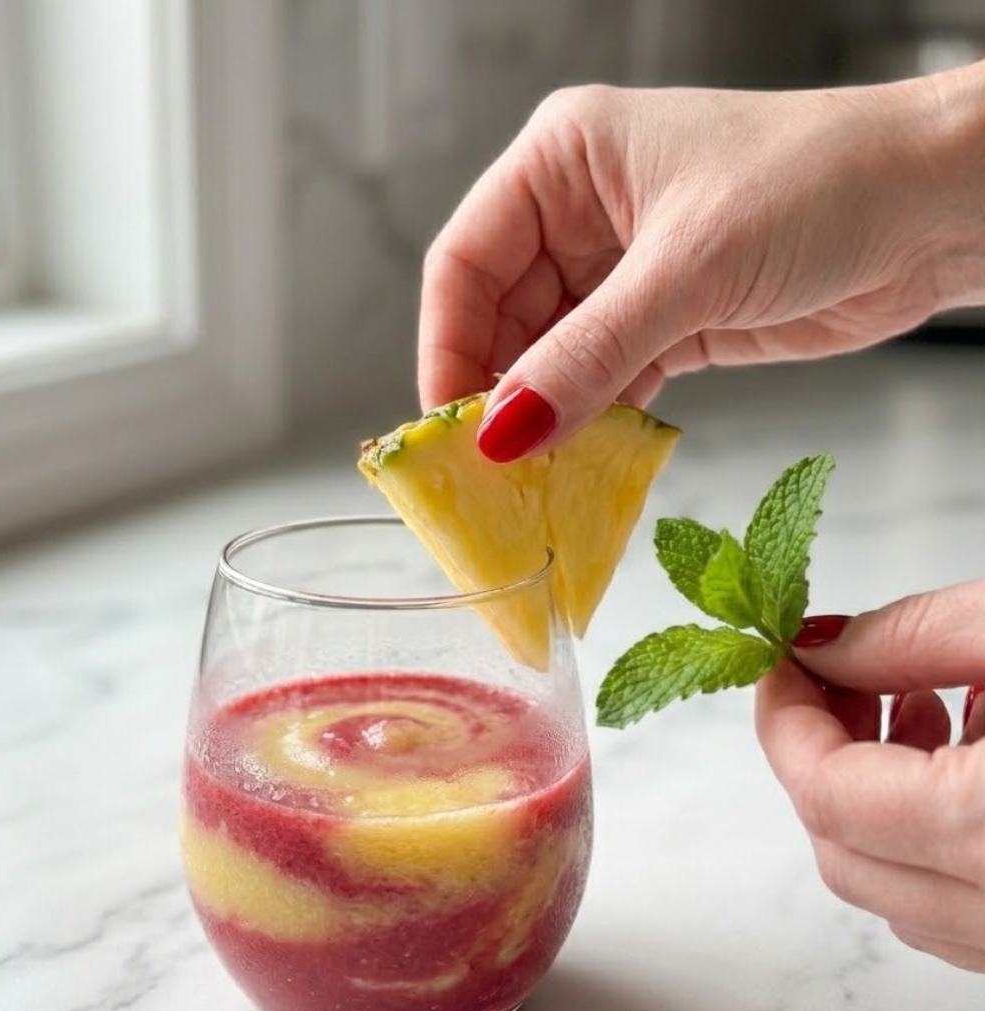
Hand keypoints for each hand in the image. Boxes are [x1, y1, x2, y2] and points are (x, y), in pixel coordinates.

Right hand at [419, 66, 984, 460]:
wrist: (940, 206)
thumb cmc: (824, 182)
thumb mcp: (687, 268)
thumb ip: (588, 355)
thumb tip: (503, 432)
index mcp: (566, 160)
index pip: (466, 259)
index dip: (446, 344)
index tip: (449, 424)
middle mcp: (581, 213)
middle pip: (498, 317)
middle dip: (493, 393)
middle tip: (485, 471)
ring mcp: (622, 272)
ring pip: (548, 358)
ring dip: (542, 417)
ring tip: (528, 479)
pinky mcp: (666, 322)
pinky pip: (602, 381)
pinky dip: (590, 422)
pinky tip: (579, 461)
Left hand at [755, 581, 984, 971]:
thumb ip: (917, 637)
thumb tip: (822, 650)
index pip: (827, 793)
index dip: (786, 721)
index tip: (780, 665)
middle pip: (848, 854)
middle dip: (823, 759)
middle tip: (844, 682)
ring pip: (902, 896)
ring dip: (880, 802)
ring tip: (922, 708)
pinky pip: (965, 917)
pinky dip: (938, 845)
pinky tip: (973, 761)